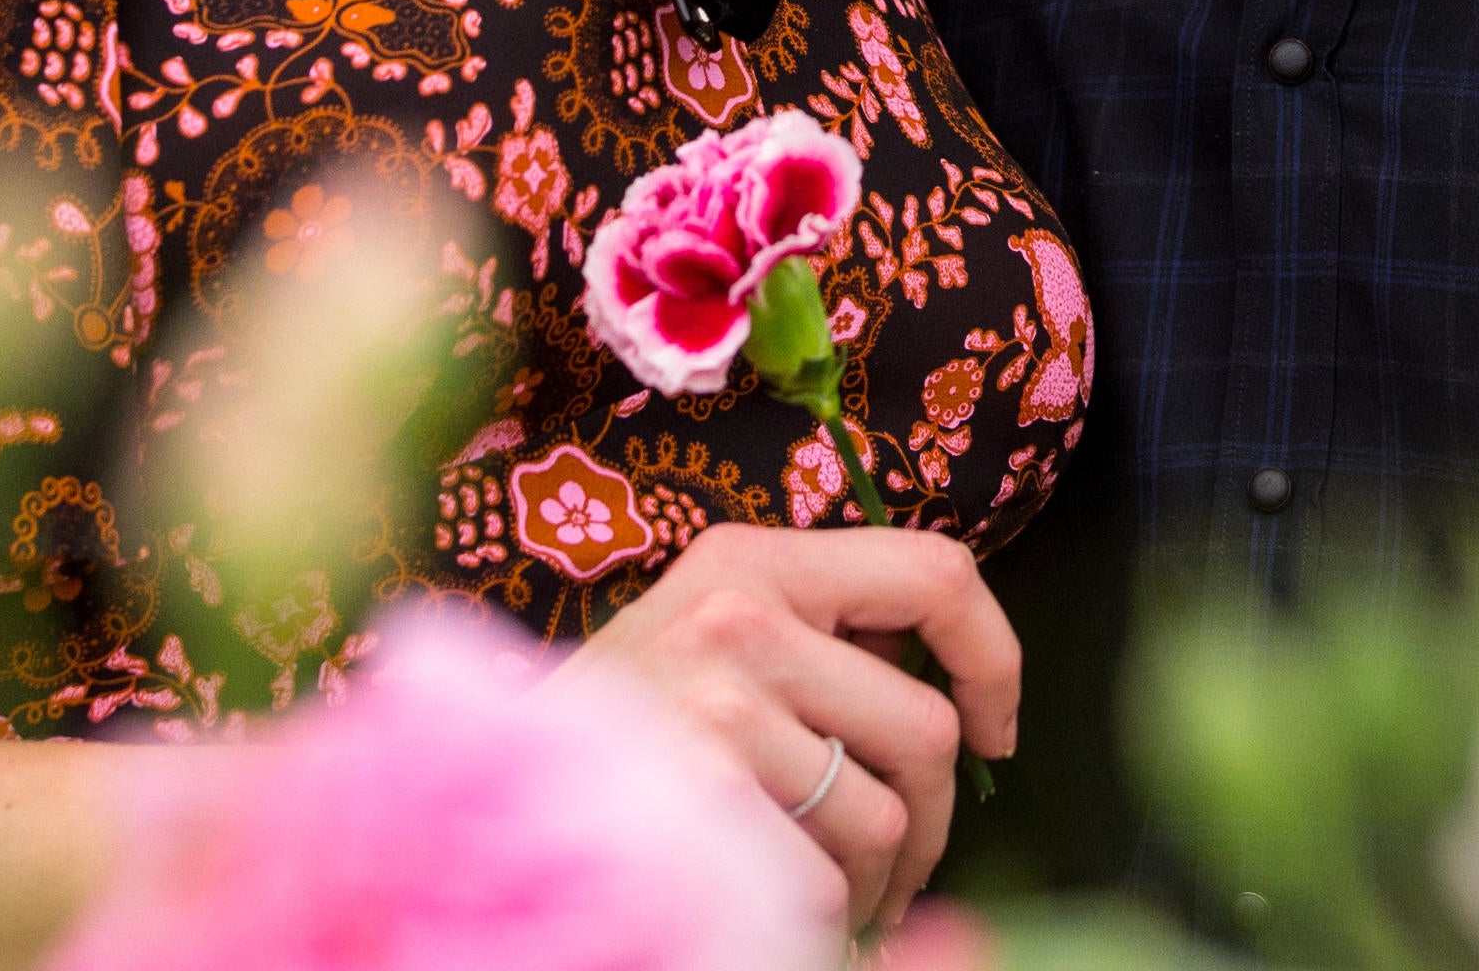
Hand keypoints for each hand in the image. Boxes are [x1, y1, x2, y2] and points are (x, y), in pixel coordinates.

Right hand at [565, 523, 1023, 928]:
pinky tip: (779, 908)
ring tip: (831, 890)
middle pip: (923, 730)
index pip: (936, 573)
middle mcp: (739, 618)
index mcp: (751, 561)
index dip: (992, 659)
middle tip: (899, 860)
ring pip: (881, 821)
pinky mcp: (701, 801)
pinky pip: (823, 883)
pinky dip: (824, 918)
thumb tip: (953, 695)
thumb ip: (817, 634)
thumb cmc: (623, 725)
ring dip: (876, 881)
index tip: (992, 731)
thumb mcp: (709, 630)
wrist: (485, 792)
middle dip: (932, 817)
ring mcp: (718, 709)